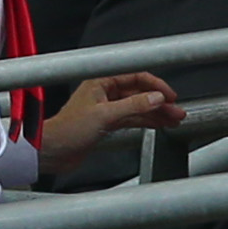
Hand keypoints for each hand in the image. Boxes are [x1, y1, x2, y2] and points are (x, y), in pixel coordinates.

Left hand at [38, 71, 184, 175]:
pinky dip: (146, 122)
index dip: (155, 85)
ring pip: (137, 108)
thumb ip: (133, 106)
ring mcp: (106, 109)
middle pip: (139, 94)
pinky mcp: (106, 124)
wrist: (51, 152)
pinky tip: (158, 125)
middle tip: (177, 111)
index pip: (135, 77)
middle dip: (159, 102)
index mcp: (101, 82)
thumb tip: (156, 98)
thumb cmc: (66, 130)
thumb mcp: (104, 116)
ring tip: (174, 120)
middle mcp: (104, 93)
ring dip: (156, 114)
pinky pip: (132, 119)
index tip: (170, 95)